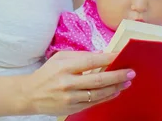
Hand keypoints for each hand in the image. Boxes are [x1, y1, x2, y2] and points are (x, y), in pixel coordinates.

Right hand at [20, 51, 134, 115]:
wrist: (30, 94)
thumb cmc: (48, 73)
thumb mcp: (60, 58)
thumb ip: (80, 55)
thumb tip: (102, 54)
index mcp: (64, 66)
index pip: (90, 61)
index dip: (108, 58)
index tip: (121, 55)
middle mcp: (67, 82)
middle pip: (98, 79)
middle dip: (117, 76)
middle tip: (131, 72)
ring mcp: (70, 97)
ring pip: (98, 93)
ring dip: (115, 88)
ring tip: (127, 82)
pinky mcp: (72, 108)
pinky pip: (93, 103)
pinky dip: (106, 97)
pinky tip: (115, 92)